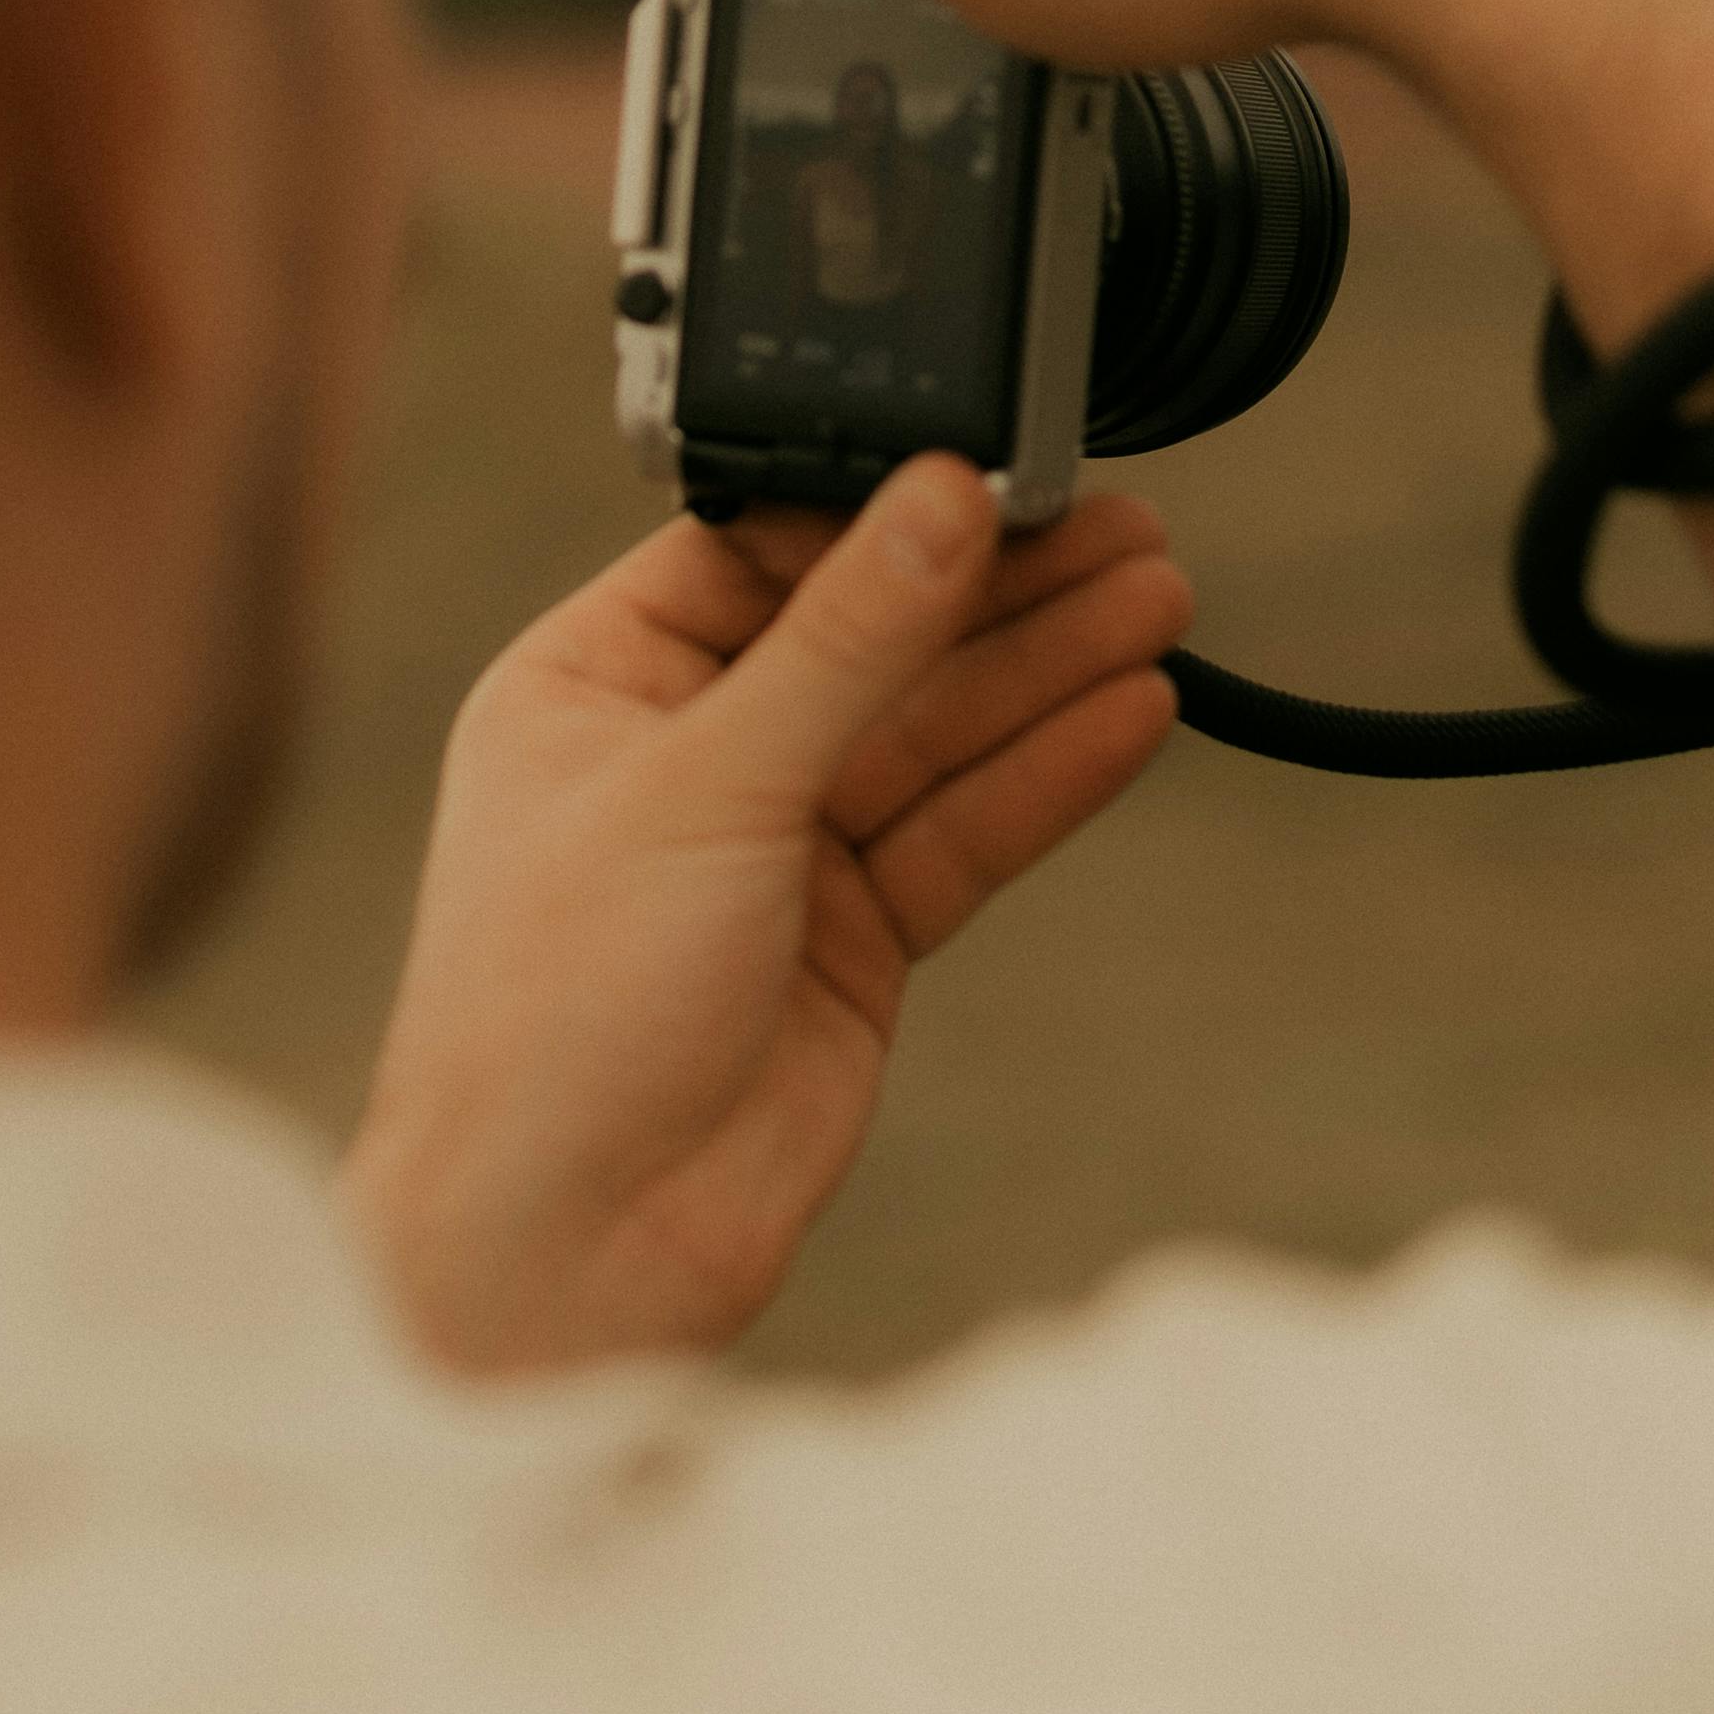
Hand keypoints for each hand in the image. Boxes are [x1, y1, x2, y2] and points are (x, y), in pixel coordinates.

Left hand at [347, 466, 1191, 1372]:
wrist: (568, 1247)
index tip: (1000, 466)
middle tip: (1121, 527)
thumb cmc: (555, 1015)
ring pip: (930, 732)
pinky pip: (962, 831)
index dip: (885, 511)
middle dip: (993, 586)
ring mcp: (772, 848)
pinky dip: (1045, 775)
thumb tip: (943, 498)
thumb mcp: (706, 786)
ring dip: (1043, 669)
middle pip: (866, 636)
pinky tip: (1129, 711)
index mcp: (591, 681)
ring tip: (1158, 599)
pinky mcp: (848, 940)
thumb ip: (846, 642)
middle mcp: (682, 751)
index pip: (760, 554)